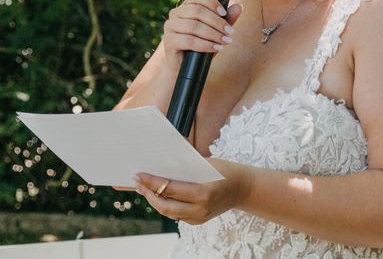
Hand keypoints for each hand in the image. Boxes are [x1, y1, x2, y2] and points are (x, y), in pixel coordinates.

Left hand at [134, 158, 250, 224]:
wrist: (245, 188)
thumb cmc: (227, 171)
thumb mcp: (207, 164)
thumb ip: (186, 166)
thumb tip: (162, 162)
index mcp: (203, 193)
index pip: (170, 189)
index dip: (152, 182)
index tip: (139, 175)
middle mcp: (200, 209)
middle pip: (165, 206)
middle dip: (148, 194)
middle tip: (137, 183)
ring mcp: (199, 218)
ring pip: (169, 212)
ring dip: (154, 201)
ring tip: (144, 189)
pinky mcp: (198, 221)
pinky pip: (177, 214)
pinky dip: (166, 204)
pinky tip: (158, 195)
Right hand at [163, 0, 241, 71]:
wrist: (185, 68)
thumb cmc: (201, 47)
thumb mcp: (217, 31)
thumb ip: (227, 19)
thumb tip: (239, 7)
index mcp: (186, 6)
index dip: (212, 2)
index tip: (224, 13)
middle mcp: (175, 13)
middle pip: (197, 11)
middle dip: (217, 22)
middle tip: (230, 32)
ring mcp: (170, 27)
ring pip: (193, 26)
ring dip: (213, 34)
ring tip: (225, 41)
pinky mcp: (169, 41)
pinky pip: (189, 41)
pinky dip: (205, 45)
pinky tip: (216, 48)